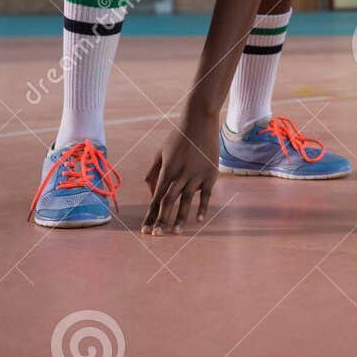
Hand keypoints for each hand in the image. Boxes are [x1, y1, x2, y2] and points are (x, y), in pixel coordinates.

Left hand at [142, 115, 218, 234]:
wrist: (199, 120)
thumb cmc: (178, 136)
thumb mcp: (161, 152)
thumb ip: (153, 172)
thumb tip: (151, 191)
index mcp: (166, 170)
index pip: (156, 198)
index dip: (150, 215)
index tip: (146, 229)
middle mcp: (180, 174)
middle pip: (169, 202)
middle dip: (162, 220)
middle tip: (157, 235)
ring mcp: (197, 174)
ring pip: (186, 201)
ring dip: (180, 218)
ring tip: (176, 233)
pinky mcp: (211, 173)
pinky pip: (206, 194)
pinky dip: (203, 207)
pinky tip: (198, 220)